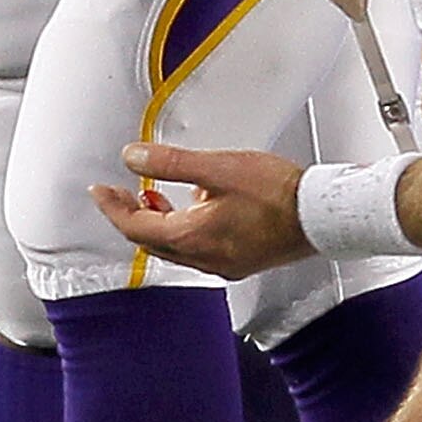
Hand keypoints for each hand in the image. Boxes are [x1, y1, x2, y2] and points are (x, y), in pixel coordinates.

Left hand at [92, 140, 316, 277]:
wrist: (321, 214)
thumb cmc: (278, 192)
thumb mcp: (219, 167)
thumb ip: (171, 163)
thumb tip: (133, 157)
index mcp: (191, 236)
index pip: (134, 226)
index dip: (112, 206)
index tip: (100, 191)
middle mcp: (202, 258)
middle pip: (150, 241)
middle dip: (132, 215)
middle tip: (122, 193)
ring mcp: (222, 264)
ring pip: (174, 248)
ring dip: (158, 223)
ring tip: (157, 196)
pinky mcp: (240, 262)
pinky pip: (198, 251)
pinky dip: (185, 230)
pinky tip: (200, 209)